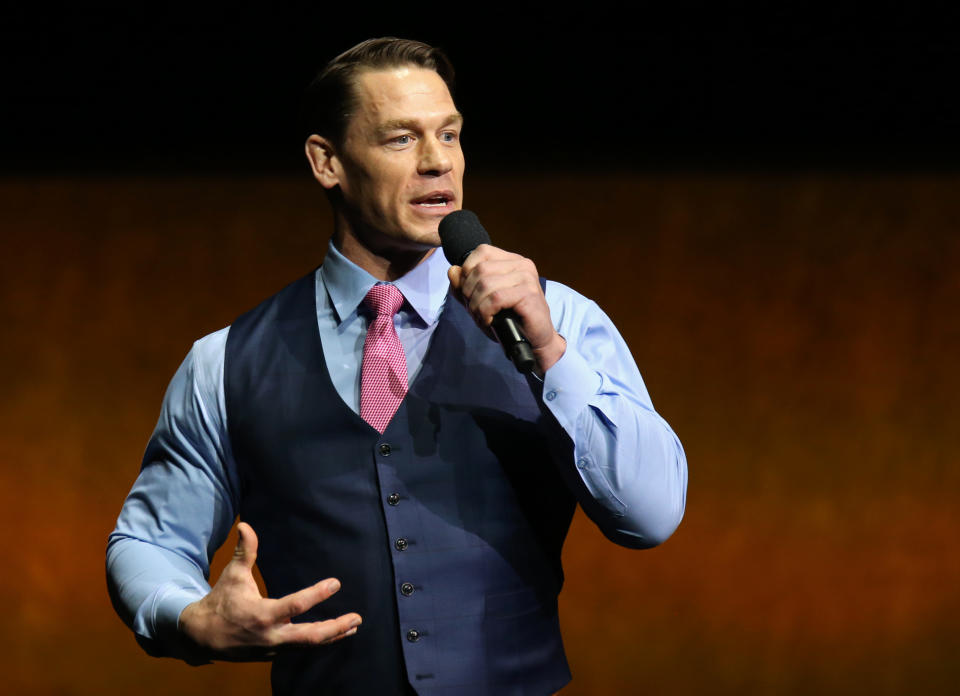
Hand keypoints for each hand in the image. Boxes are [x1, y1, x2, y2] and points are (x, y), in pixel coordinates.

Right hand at [178, 522, 361, 660]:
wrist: (202, 637)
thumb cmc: (221, 601)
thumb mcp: (232, 575)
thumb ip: (245, 551)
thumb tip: (245, 524)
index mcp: (262, 614)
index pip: (296, 606)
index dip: (317, 594)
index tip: (336, 583)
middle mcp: (271, 635)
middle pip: (310, 636)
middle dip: (335, 627)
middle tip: (357, 617)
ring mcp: (274, 648)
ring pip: (309, 645)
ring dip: (333, 636)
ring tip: (354, 625)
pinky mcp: (275, 654)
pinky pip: (302, 648)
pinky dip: (320, 641)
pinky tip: (336, 633)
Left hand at [447, 244, 565, 372]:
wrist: (534, 341)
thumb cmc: (509, 320)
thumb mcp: (481, 301)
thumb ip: (464, 286)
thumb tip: (452, 270)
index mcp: (512, 260)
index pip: (481, 251)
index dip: (467, 272)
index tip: (470, 294)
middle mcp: (522, 264)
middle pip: (479, 269)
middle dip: (469, 293)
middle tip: (476, 311)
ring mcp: (527, 277)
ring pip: (485, 284)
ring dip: (477, 306)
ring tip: (483, 318)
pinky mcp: (529, 293)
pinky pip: (495, 298)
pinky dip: (486, 312)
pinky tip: (490, 320)